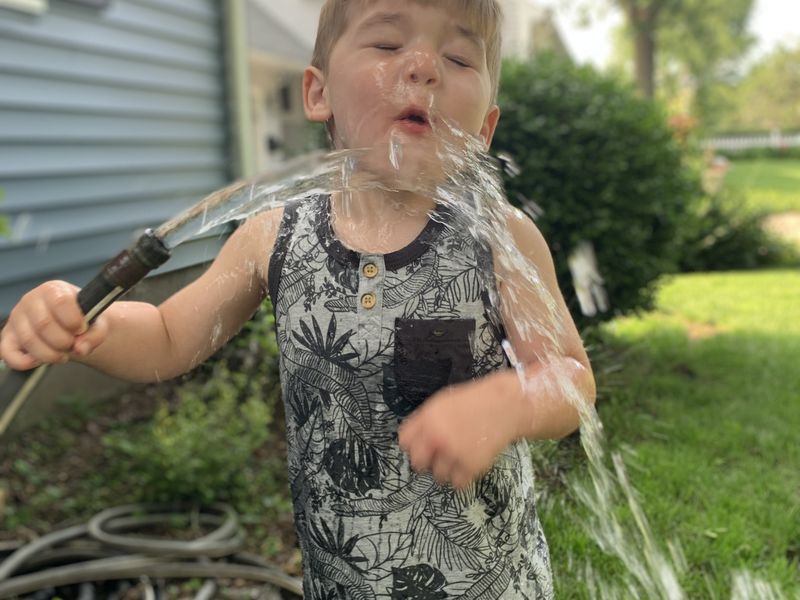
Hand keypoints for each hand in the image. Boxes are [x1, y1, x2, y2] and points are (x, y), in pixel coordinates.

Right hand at [0, 281, 107, 369]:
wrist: (73, 327)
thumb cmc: (82, 320)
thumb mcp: (96, 323)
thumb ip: (95, 334)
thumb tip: (80, 348)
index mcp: (53, 290)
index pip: (60, 302)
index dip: (74, 321)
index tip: (81, 329)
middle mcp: (30, 301)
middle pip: (43, 324)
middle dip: (64, 342)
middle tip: (73, 345)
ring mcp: (16, 319)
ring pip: (29, 340)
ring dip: (50, 354)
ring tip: (63, 354)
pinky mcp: (8, 338)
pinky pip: (9, 354)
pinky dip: (26, 362)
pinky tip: (41, 360)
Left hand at [398, 374, 522, 489]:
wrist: (506, 406)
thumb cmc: (475, 401)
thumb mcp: (443, 403)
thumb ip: (426, 420)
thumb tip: (414, 439)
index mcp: (428, 419)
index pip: (405, 442)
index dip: (413, 445)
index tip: (422, 447)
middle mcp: (437, 438)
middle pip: (418, 463)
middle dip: (426, 461)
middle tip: (438, 457)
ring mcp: (454, 454)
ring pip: (438, 476)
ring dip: (447, 471)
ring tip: (458, 459)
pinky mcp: (471, 466)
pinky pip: (458, 484)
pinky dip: (463, 479)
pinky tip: (468, 467)